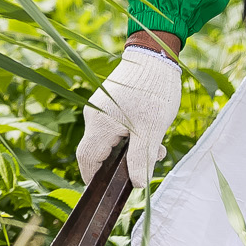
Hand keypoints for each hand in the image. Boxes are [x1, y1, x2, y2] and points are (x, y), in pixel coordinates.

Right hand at [75, 41, 183, 183]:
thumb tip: (135, 185)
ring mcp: (102, 107)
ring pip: (111, 139)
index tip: (108, 191)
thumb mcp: (151, 129)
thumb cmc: (153, 90)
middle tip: (149, 162)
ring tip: (158, 146)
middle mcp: (95, 116)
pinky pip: (116, 126)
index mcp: (99, 124)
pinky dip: (132, 135)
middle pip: (99, 151)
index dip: (93, 179)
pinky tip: (152, 131)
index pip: (87, 160)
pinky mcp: (112, 101)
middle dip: (122, 163)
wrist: (156, 54)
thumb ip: (141, 158)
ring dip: (132, 148)